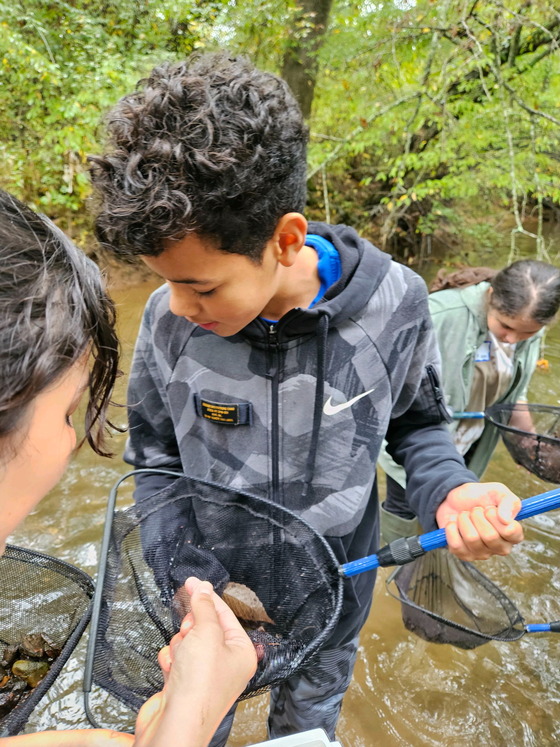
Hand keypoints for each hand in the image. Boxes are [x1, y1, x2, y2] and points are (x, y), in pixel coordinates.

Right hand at [133, 577, 257, 746]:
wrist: (175, 724)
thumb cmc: (199, 687)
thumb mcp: (206, 634)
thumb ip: (204, 608)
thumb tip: (202, 589)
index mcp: (241, 652)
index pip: (225, 614)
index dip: (207, 597)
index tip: (193, 582)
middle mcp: (226, 664)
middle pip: (204, 627)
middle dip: (192, 629)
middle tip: (190, 634)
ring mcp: (204, 674)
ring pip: (187, 641)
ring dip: (180, 646)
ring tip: (182, 659)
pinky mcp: (185, 682)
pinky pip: (175, 657)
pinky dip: (171, 660)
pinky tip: (173, 670)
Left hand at [435, 482, 522, 560]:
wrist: (455, 498)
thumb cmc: (481, 497)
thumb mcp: (498, 491)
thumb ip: (508, 501)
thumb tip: (506, 519)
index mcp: (513, 534)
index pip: (511, 532)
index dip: (496, 516)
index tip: (490, 508)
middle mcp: (500, 547)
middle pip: (489, 536)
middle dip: (477, 515)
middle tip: (475, 510)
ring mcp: (482, 554)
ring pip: (472, 539)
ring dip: (464, 520)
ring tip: (465, 515)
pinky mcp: (464, 555)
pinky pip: (456, 545)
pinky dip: (452, 528)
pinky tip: (454, 523)